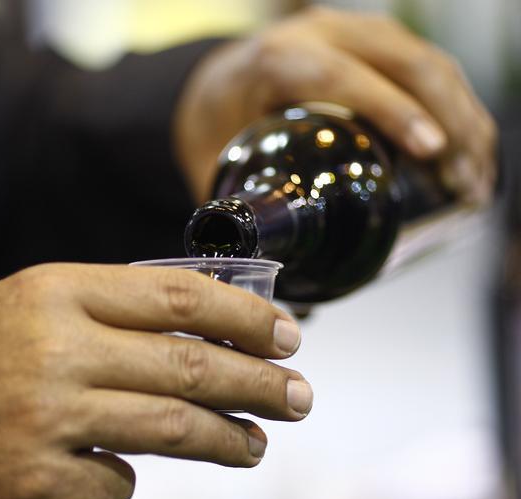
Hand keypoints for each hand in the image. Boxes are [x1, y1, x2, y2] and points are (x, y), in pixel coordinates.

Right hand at [0, 263, 309, 498]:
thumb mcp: (23, 306)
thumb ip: (102, 311)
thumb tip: (191, 328)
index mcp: (54, 290)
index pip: (178, 295)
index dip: (244, 315)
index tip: (285, 333)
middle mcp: (57, 349)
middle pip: (191, 364)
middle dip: (260, 382)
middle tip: (300, 395)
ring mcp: (48, 419)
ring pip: (174, 428)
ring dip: (228, 438)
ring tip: (254, 442)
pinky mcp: (36, 484)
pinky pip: (117, 485)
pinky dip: (128, 479)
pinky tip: (120, 472)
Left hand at [175, 6, 496, 205]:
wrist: (221, 81)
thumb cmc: (218, 120)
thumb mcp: (215, 158)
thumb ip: (236, 208)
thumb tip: (268, 274)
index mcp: (276, 58)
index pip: (339, 76)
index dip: (391, 110)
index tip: (431, 151)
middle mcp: (321, 33)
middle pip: (403, 63)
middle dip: (447, 123)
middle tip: (463, 184)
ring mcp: (355, 33)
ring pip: (427, 63)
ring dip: (463, 119)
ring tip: (474, 180)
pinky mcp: (378, 44)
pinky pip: (430, 66)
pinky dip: (457, 108)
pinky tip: (468, 151)